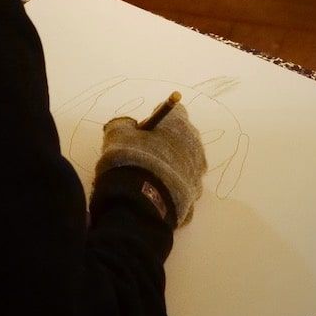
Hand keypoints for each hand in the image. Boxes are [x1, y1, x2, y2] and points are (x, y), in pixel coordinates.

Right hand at [95, 104, 207, 225]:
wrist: (140, 203)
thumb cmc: (131, 160)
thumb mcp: (117, 134)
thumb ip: (124, 125)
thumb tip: (127, 126)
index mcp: (180, 125)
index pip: (176, 112)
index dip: (158, 120)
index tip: (143, 131)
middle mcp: (194, 145)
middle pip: (183, 137)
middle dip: (166, 142)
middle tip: (144, 153)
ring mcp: (197, 172)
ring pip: (184, 163)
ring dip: (170, 165)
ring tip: (148, 177)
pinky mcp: (194, 194)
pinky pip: (182, 185)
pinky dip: (171, 187)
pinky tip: (154, 193)